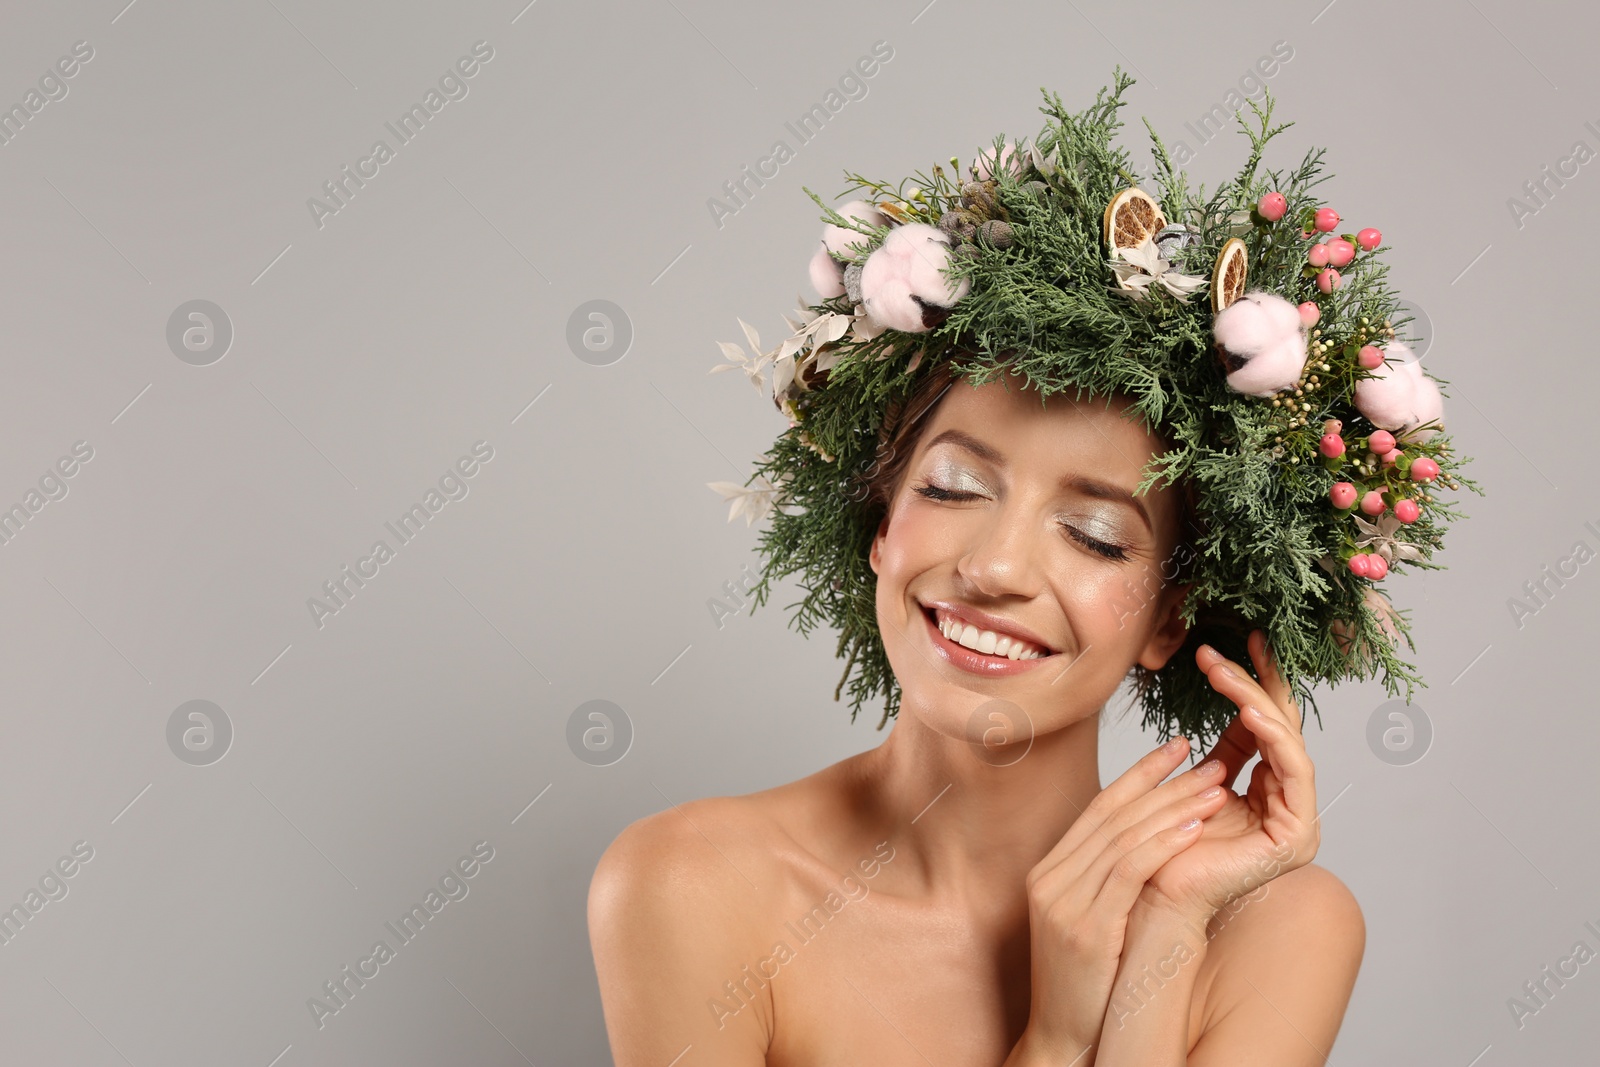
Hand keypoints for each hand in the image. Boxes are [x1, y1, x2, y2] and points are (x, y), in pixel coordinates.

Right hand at [1017, 735, 1232, 1060]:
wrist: (1062, 1039)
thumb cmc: (1086, 985)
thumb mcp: (1090, 921)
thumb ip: (1107, 881)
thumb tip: (1151, 844)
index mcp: (1049, 872)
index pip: (1098, 808)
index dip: (1139, 775)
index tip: (1176, 749)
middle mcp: (1050, 879)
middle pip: (1113, 816)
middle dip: (1165, 783)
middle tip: (1208, 760)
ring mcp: (1063, 903)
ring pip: (1124, 837)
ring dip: (1174, 806)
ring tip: (1215, 785)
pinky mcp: (1085, 929)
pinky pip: (1129, 873)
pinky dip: (1163, 844)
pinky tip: (1195, 828)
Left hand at [1138, 630, 1319, 925]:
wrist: (1149, 895)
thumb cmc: (1163, 843)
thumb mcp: (1194, 782)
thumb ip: (1222, 751)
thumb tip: (1236, 705)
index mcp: (1266, 793)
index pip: (1265, 728)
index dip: (1253, 685)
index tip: (1235, 644)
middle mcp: (1287, 805)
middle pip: (1281, 729)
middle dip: (1257, 683)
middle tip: (1234, 645)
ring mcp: (1297, 822)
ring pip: (1287, 743)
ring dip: (1257, 701)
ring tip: (1226, 673)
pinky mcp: (1297, 837)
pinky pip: (1295, 773)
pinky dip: (1275, 737)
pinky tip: (1251, 712)